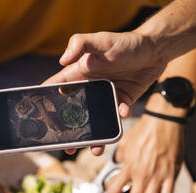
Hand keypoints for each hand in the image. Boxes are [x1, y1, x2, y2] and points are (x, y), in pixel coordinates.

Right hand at [44, 31, 168, 155]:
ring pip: (93, 121)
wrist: (155, 50)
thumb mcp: (100, 39)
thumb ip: (79, 43)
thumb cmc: (125, 42)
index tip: (40, 119)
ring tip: (95, 149)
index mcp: (77, 74)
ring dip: (93, 137)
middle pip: (71, 113)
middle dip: (68, 132)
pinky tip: (123, 113)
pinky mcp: (119, 102)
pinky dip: (119, 119)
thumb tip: (62, 59)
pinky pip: (116, 116)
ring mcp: (103, 97)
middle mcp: (88, 88)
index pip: (55, 89)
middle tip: (67, 147)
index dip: (46, 102)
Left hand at [106, 115, 183, 192]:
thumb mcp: (125, 144)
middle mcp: (142, 174)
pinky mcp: (172, 174)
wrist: (163, 121)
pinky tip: (160, 189)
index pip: (114, 192)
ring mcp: (158, 175)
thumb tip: (118, 163)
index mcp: (128, 167)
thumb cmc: (143, 130)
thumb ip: (120, 157)